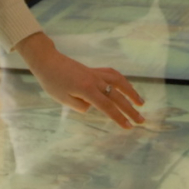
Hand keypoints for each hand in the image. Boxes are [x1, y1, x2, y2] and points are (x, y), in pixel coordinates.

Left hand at [14, 33, 144, 128]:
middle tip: (141, 121)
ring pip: (119, 82)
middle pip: (117, 96)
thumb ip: (80, 106)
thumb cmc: (52, 82)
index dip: (119, 118)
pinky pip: (112, 75)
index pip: (107, 107)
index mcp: (87, 90)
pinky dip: (122, 81)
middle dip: (130, 110)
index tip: (128, 127)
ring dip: (132, 92)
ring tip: (141, 102)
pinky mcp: (94, 70)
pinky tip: (127, 87)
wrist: (47, 61)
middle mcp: (95, 81)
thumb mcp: (63, 99)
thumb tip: (92, 107)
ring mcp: (96, 73)